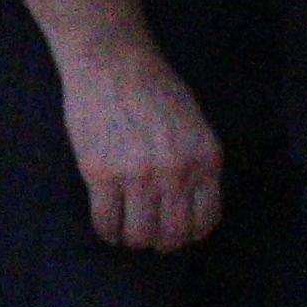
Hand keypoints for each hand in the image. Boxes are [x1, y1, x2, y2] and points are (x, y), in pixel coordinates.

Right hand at [62, 35, 224, 253]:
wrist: (113, 63)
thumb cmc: (154, 88)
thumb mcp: (195, 126)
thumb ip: (196, 161)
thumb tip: (187, 200)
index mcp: (205, 160)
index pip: (205, 219)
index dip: (191, 234)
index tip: (178, 233)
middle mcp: (176, 173)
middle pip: (173, 233)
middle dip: (162, 242)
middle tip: (151, 238)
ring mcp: (137, 175)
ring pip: (139, 233)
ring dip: (133, 240)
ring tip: (126, 235)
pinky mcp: (100, 174)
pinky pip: (106, 220)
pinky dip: (107, 232)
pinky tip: (107, 229)